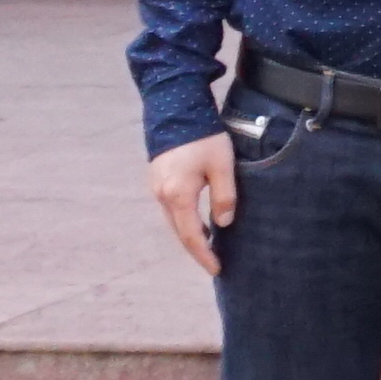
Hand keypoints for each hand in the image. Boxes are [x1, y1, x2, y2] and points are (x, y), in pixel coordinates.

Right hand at [148, 136, 235, 272]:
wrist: (175, 110)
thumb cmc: (203, 137)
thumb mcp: (222, 166)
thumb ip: (224, 196)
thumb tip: (224, 223)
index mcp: (178, 196)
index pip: (191, 236)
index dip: (204, 255)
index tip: (216, 270)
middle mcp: (162, 196)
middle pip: (179, 232)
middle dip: (197, 249)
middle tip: (214, 262)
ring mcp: (156, 187)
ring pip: (174, 220)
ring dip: (190, 234)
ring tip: (209, 245)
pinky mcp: (157, 179)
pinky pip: (171, 208)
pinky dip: (184, 219)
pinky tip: (198, 221)